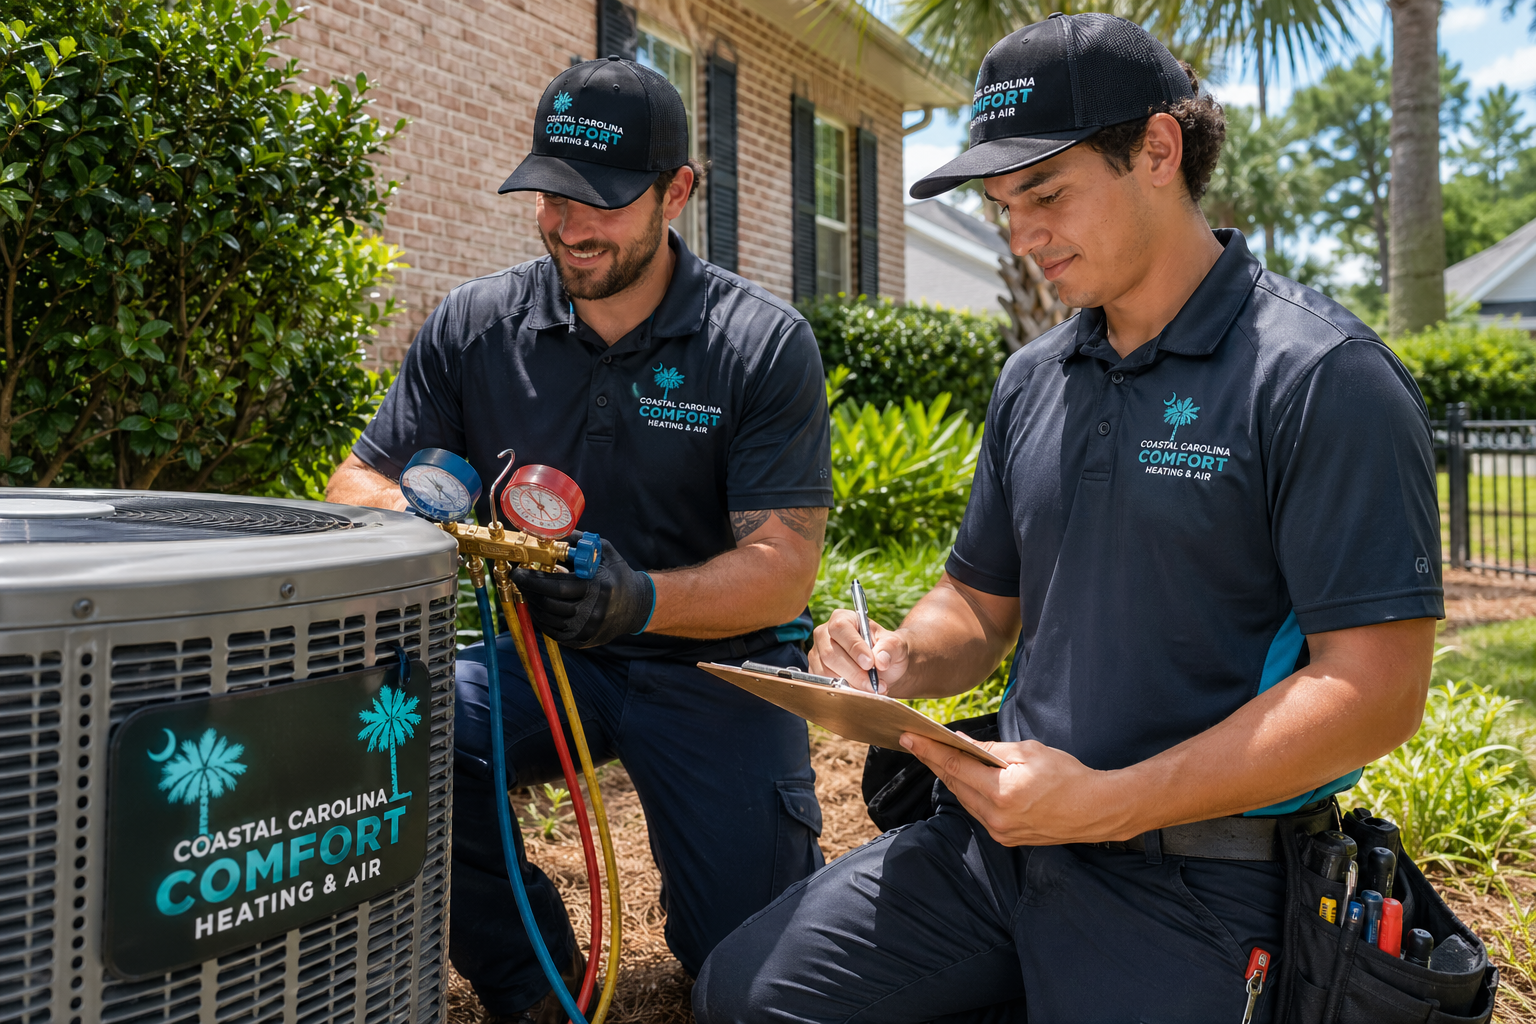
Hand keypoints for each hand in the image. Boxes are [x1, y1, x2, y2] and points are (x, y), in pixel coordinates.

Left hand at [510, 539, 654, 647]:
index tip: (519, 572)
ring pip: (548, 619)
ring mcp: (587, 628)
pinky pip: (554, 632)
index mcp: (597, 587)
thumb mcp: (605, 553)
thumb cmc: (618, 576)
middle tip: (519, 580)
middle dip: (528, 591)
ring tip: (528, 592)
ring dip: (533, 604)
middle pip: (549, 604)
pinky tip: (538, 608)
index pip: (557, 586)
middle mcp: (592, 611)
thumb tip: (554, 533)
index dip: (533, 580)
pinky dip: (541, 620)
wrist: (637, 607)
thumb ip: (580, 542)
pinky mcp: (583, 640)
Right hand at [809, 609, 908, 691]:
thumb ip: (890, 648)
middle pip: (830, 654)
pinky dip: (843, 690)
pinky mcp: (816, 672)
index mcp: (843, 618)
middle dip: (854, 673)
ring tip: (871, 687)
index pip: (840, 629)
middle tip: (873, 683)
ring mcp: (817, 653)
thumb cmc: (886, 650)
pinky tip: (859, 690)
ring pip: (825, 672)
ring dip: (850, 684)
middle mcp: (825, 634)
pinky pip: (824, 684)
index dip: (854, 647)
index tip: (869, 663)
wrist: (882, 666)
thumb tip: (881, 660)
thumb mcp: (895, 644)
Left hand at [899, 733, 1136, 845]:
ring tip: (934, 756)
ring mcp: (1000, 831)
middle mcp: (996, 817)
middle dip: (934, 762)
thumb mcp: (1028, 752)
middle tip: (915, 742)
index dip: (929, 750)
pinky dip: (968, 792)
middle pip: (955, 784)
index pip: (955, 767)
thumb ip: (991, 750)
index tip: (908, 737)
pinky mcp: (1006, 838)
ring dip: (950, 777)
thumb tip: (961, 743)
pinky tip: (962, 777)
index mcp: (1001, 793)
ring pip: (965, 799)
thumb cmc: (1067, 776)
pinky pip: (978, 811)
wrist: (1096, 810)